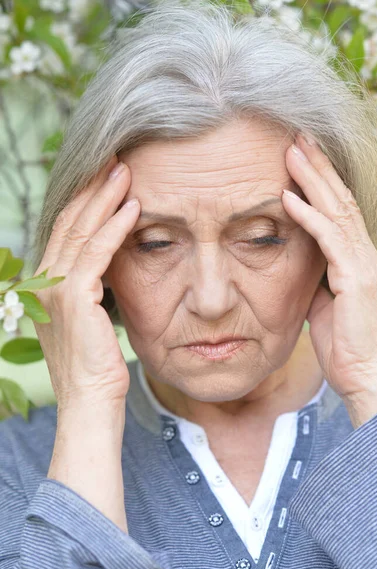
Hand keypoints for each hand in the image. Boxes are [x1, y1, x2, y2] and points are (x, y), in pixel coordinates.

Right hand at [33, 156, 140, 415]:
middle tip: (114, 159)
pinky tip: (133, 208)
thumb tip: (108, 266)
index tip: (105, 177)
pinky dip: (115, 227)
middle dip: (93, 188)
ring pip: (81, 230)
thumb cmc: (95, 367)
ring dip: (105, 198)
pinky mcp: (74, 298)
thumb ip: (91, 290)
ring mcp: (55, 287)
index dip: (84, 201)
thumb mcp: (89, 322)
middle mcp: (44, 280)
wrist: (90, 403)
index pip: (65, 231)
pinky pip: (97, 252)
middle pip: (69, 221)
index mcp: (46, 284)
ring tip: (125, 171)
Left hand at [282, 133, 376, 427]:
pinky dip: (308, 217)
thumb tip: (296, 266)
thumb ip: (315, 280)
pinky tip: (288, 198)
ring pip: (336, 211)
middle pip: (339, 200)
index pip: (338, 210)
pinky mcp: (355, 280)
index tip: (299, 156)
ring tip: (291, 151)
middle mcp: (364, 254)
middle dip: (317, 166)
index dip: (320, 181)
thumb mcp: (324, 305)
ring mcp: (363, 265)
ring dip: (312, 179)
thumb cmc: (345, 347)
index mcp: (356, 259)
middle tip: (296, 136)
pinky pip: (329, 241)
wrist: (368, 379)